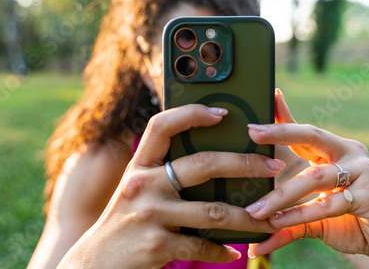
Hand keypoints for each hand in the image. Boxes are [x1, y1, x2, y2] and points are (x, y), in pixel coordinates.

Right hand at [57, 104, 283, 268]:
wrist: (95, 263)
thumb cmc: (123, 221)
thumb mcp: (135, 190)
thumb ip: (162, 174)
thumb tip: (211, 163)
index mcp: (138, 166)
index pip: (162, 126)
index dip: (192, 114)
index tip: (222, 113)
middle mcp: (142, 184)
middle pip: (203, 164)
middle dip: (244, 163)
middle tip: (273, 166)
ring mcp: (150, 214)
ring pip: (213, 210)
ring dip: (248, 216)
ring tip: (270, 218)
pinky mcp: (157, 245)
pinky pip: (202, 244)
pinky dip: (222, 249)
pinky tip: (235, 251)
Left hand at [245, 90, 368, 267]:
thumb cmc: (350, 221)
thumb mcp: (313, 211)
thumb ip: (286, 209)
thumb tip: (251, 220)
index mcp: (335, 151)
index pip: (304, 132)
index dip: (283, 117)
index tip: (267, 97)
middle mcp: (349, 153)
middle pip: (312, 135)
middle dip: (281, 132)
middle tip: (253, 131)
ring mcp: (363, 171)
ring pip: (314, 177)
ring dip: (281, 196)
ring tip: (256, 210)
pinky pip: (328, 203)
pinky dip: (301, 214)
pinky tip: (278, 222)